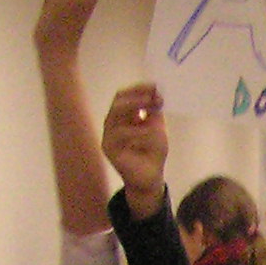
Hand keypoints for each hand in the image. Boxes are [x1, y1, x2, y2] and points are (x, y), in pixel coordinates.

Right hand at [103, 84, 169, 217]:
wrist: (150, 178)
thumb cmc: (152, 153)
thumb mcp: (157, 128)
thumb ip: (154, 111)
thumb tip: (156, 92)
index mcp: (122, 116)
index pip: (124, 96)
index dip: (138, 89)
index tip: (154, 86)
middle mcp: (112, 123)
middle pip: (118, 102)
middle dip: (136, 96)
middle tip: (152, 96)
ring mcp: (108, 135)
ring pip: (116, 114)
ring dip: (135, 108)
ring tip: (151, 107)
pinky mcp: (109, 148)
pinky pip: (120, 134)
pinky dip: (137, 130)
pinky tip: (150, 130)